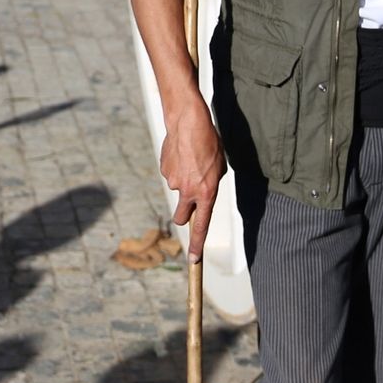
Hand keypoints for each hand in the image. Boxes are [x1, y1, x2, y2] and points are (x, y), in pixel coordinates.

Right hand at [159, 100, 226, 262]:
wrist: (188, 121)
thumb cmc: (209, 142)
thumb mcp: (219, 167)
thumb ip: (211, 185)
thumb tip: (202, 193)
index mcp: (206, 193)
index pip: (201, 226)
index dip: (197, 245)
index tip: (194, 261)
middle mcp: (188, 191)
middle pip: (182, 217)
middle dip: (184, 215)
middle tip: (190, 201)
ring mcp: (173, 181)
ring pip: (178, 190)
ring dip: (183, 182)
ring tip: (191, 161)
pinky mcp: (164, 170)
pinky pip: (171, 175)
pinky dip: (176, 168)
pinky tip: (181, 154)